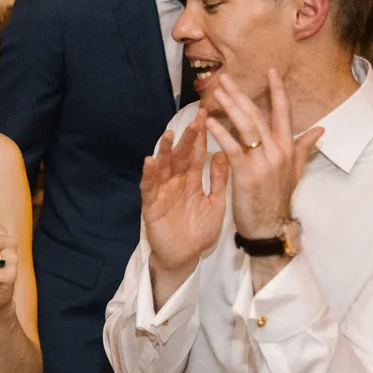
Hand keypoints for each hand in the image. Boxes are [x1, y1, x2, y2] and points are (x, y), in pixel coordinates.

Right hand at [140, 111, 228, 286]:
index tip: (207, 114)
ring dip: (164, 151)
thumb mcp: (216, 203)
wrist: (185, 258)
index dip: (201, 135)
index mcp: (192, 179)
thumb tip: (223, 153)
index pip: (196, 153)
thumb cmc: (200, 232)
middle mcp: (176, 181)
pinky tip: (150, 161)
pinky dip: (149, 174)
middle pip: (181, 155)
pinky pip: (149, 187)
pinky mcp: (151, 205)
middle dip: (187, 137)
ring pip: (163, 167)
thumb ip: (219, 181)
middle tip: (195, 117)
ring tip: (168, 134)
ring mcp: (163, 191)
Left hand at [201, 70, 321, 240]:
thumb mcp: (295, 171)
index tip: (270, 70)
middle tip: (225, 78)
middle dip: (241, 94)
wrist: (270, 226)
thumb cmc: (278, 198)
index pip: (283, 112)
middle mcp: (277, 151)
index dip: (277, 90)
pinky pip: (233, 148)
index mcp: (288, 148)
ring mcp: (263, 162)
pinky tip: (209, 122)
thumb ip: (304, 147)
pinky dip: (221, 133)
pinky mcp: (248, 174)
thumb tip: (321, 129)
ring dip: (230, 107)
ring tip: (217, 92)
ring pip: (246, 126)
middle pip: (258, 115)